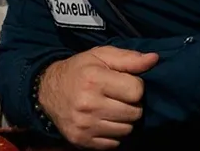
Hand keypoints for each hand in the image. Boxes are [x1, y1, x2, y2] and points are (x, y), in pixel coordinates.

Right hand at [38, 46, 158, 149]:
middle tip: (119, 98)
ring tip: (112, 109)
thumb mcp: (100, 56)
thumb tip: (154, 59)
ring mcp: (85, 125)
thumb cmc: (78, 71)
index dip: (135, 86)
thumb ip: (128, 58)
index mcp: (94, 80)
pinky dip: (113, 134)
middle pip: (134, 113)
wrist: (46, 91)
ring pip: (126, 130)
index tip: (124, 83)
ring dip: (124, 121)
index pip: (136, 91)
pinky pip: (114, 143)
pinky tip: (103, 121)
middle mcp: (88, 104)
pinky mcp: (82, 140)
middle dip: (131, 105)